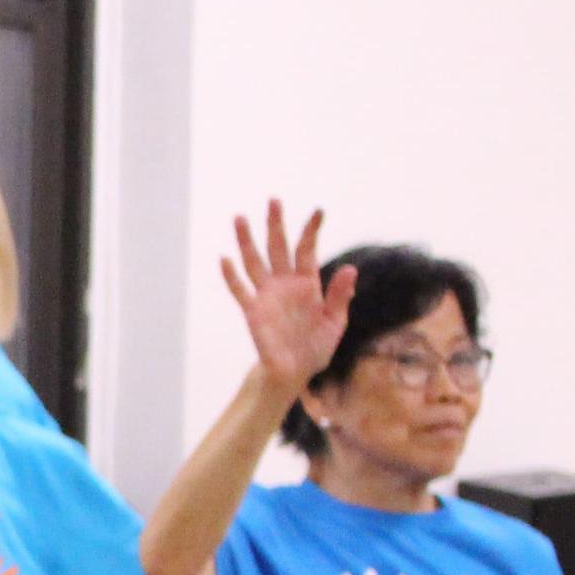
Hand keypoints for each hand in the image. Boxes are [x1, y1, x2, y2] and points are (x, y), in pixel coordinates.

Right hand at [220, 199, 356, 391]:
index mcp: (307, 284)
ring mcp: (266, 296)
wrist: (293, 374)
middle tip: (274, 200)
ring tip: (240, 218)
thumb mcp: (335, 323)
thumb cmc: (315, 348)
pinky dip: (231, 276)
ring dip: (246, 241)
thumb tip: (351, 268)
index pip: (307, 250)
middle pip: (278, 248)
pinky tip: (224, 259)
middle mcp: (285, 284)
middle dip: (275, 224)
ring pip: (254, 262)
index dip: (311, 230)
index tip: (318, 211)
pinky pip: (239, 290)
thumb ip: (340, 296)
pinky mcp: (252, 311)